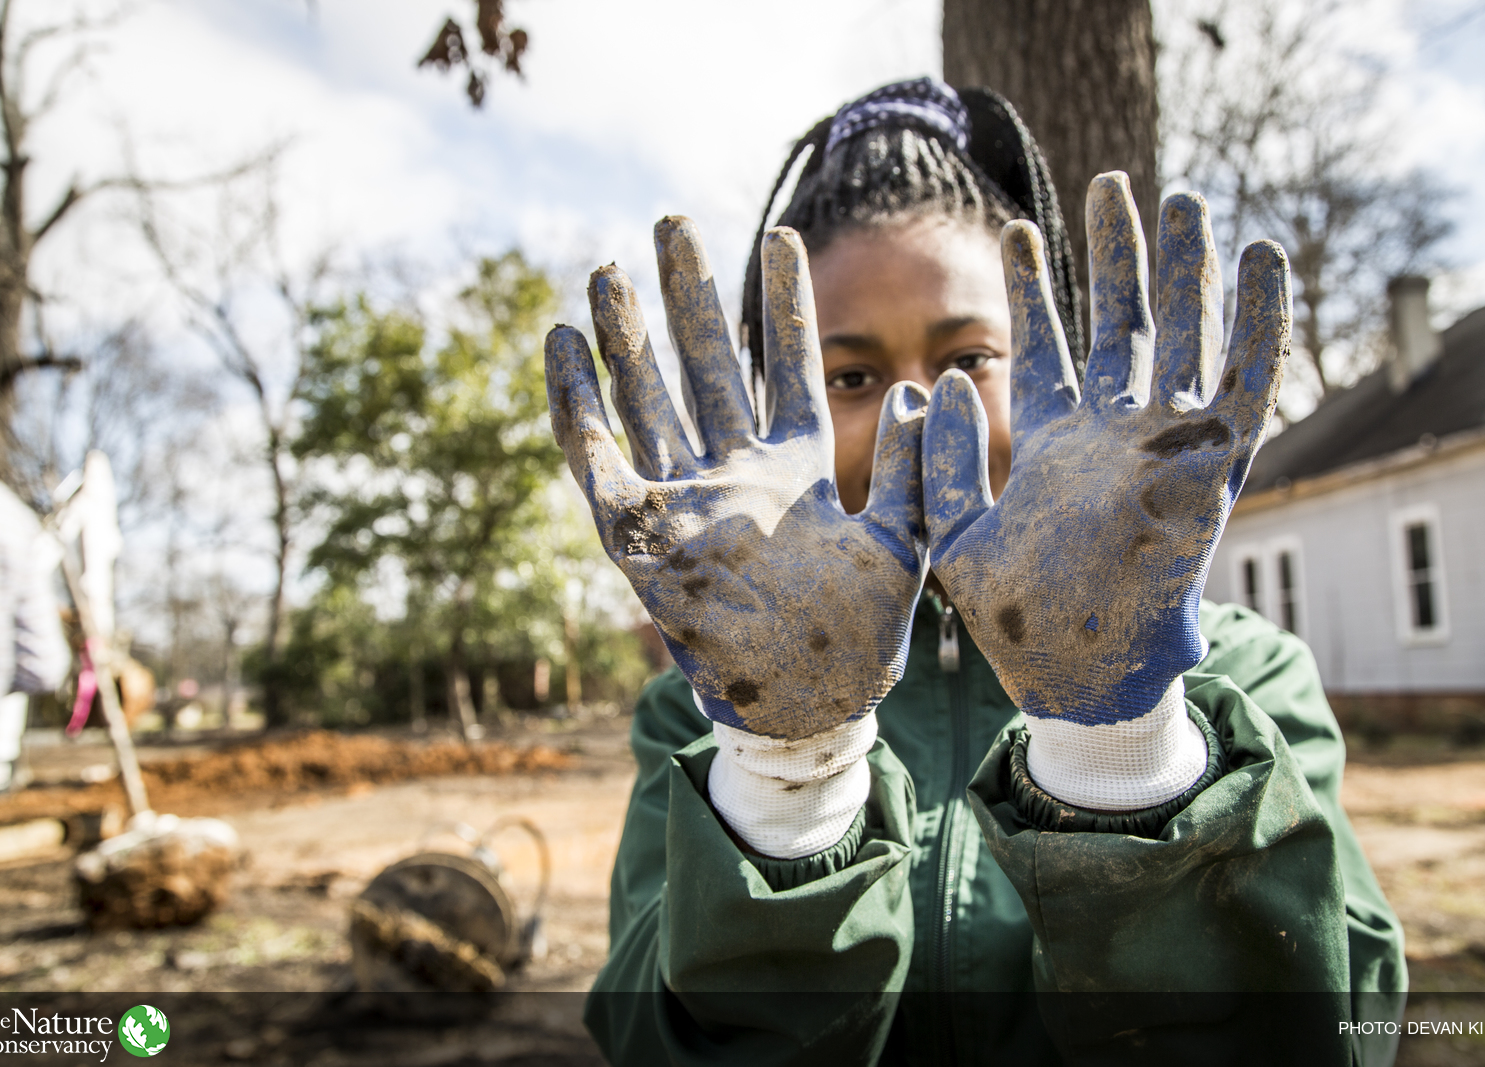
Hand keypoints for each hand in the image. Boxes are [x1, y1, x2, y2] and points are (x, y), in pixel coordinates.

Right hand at [546, 218, 928, 739]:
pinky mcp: (635, 535)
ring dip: (627, 335)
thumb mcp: (906, 544)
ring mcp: (684, 500)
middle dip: (689, 295)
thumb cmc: (862, 640)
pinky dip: (576, 402)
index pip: (790, 366)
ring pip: (649, 399)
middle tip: (671, 223)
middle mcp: (737, 473)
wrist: (806, 710)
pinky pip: (596, 457)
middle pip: (707, 366)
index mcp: (799, 468)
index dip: (785, 303)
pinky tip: (563, 342)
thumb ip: (915, 467)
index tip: (785, 234)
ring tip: (609, 266)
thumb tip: (921, 386)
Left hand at [923, 174, 1290, 724]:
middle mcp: (1111, 436)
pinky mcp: (1216, 466)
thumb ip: (940, 462)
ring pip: (1182, 336)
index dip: (1035, 291)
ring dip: (1185, 270)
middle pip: (1119, 323)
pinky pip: (1245, 382)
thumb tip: (931, 381)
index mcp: (1052, 446)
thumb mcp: (955, 534)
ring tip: (1184, 199)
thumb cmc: (1014, 623)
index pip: (1044, 348)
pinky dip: (1259, 322)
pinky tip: (1262, 259)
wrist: (1081, 677)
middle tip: (1114, 186)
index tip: (1019, 231)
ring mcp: (1166, 446)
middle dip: (1119, 256)